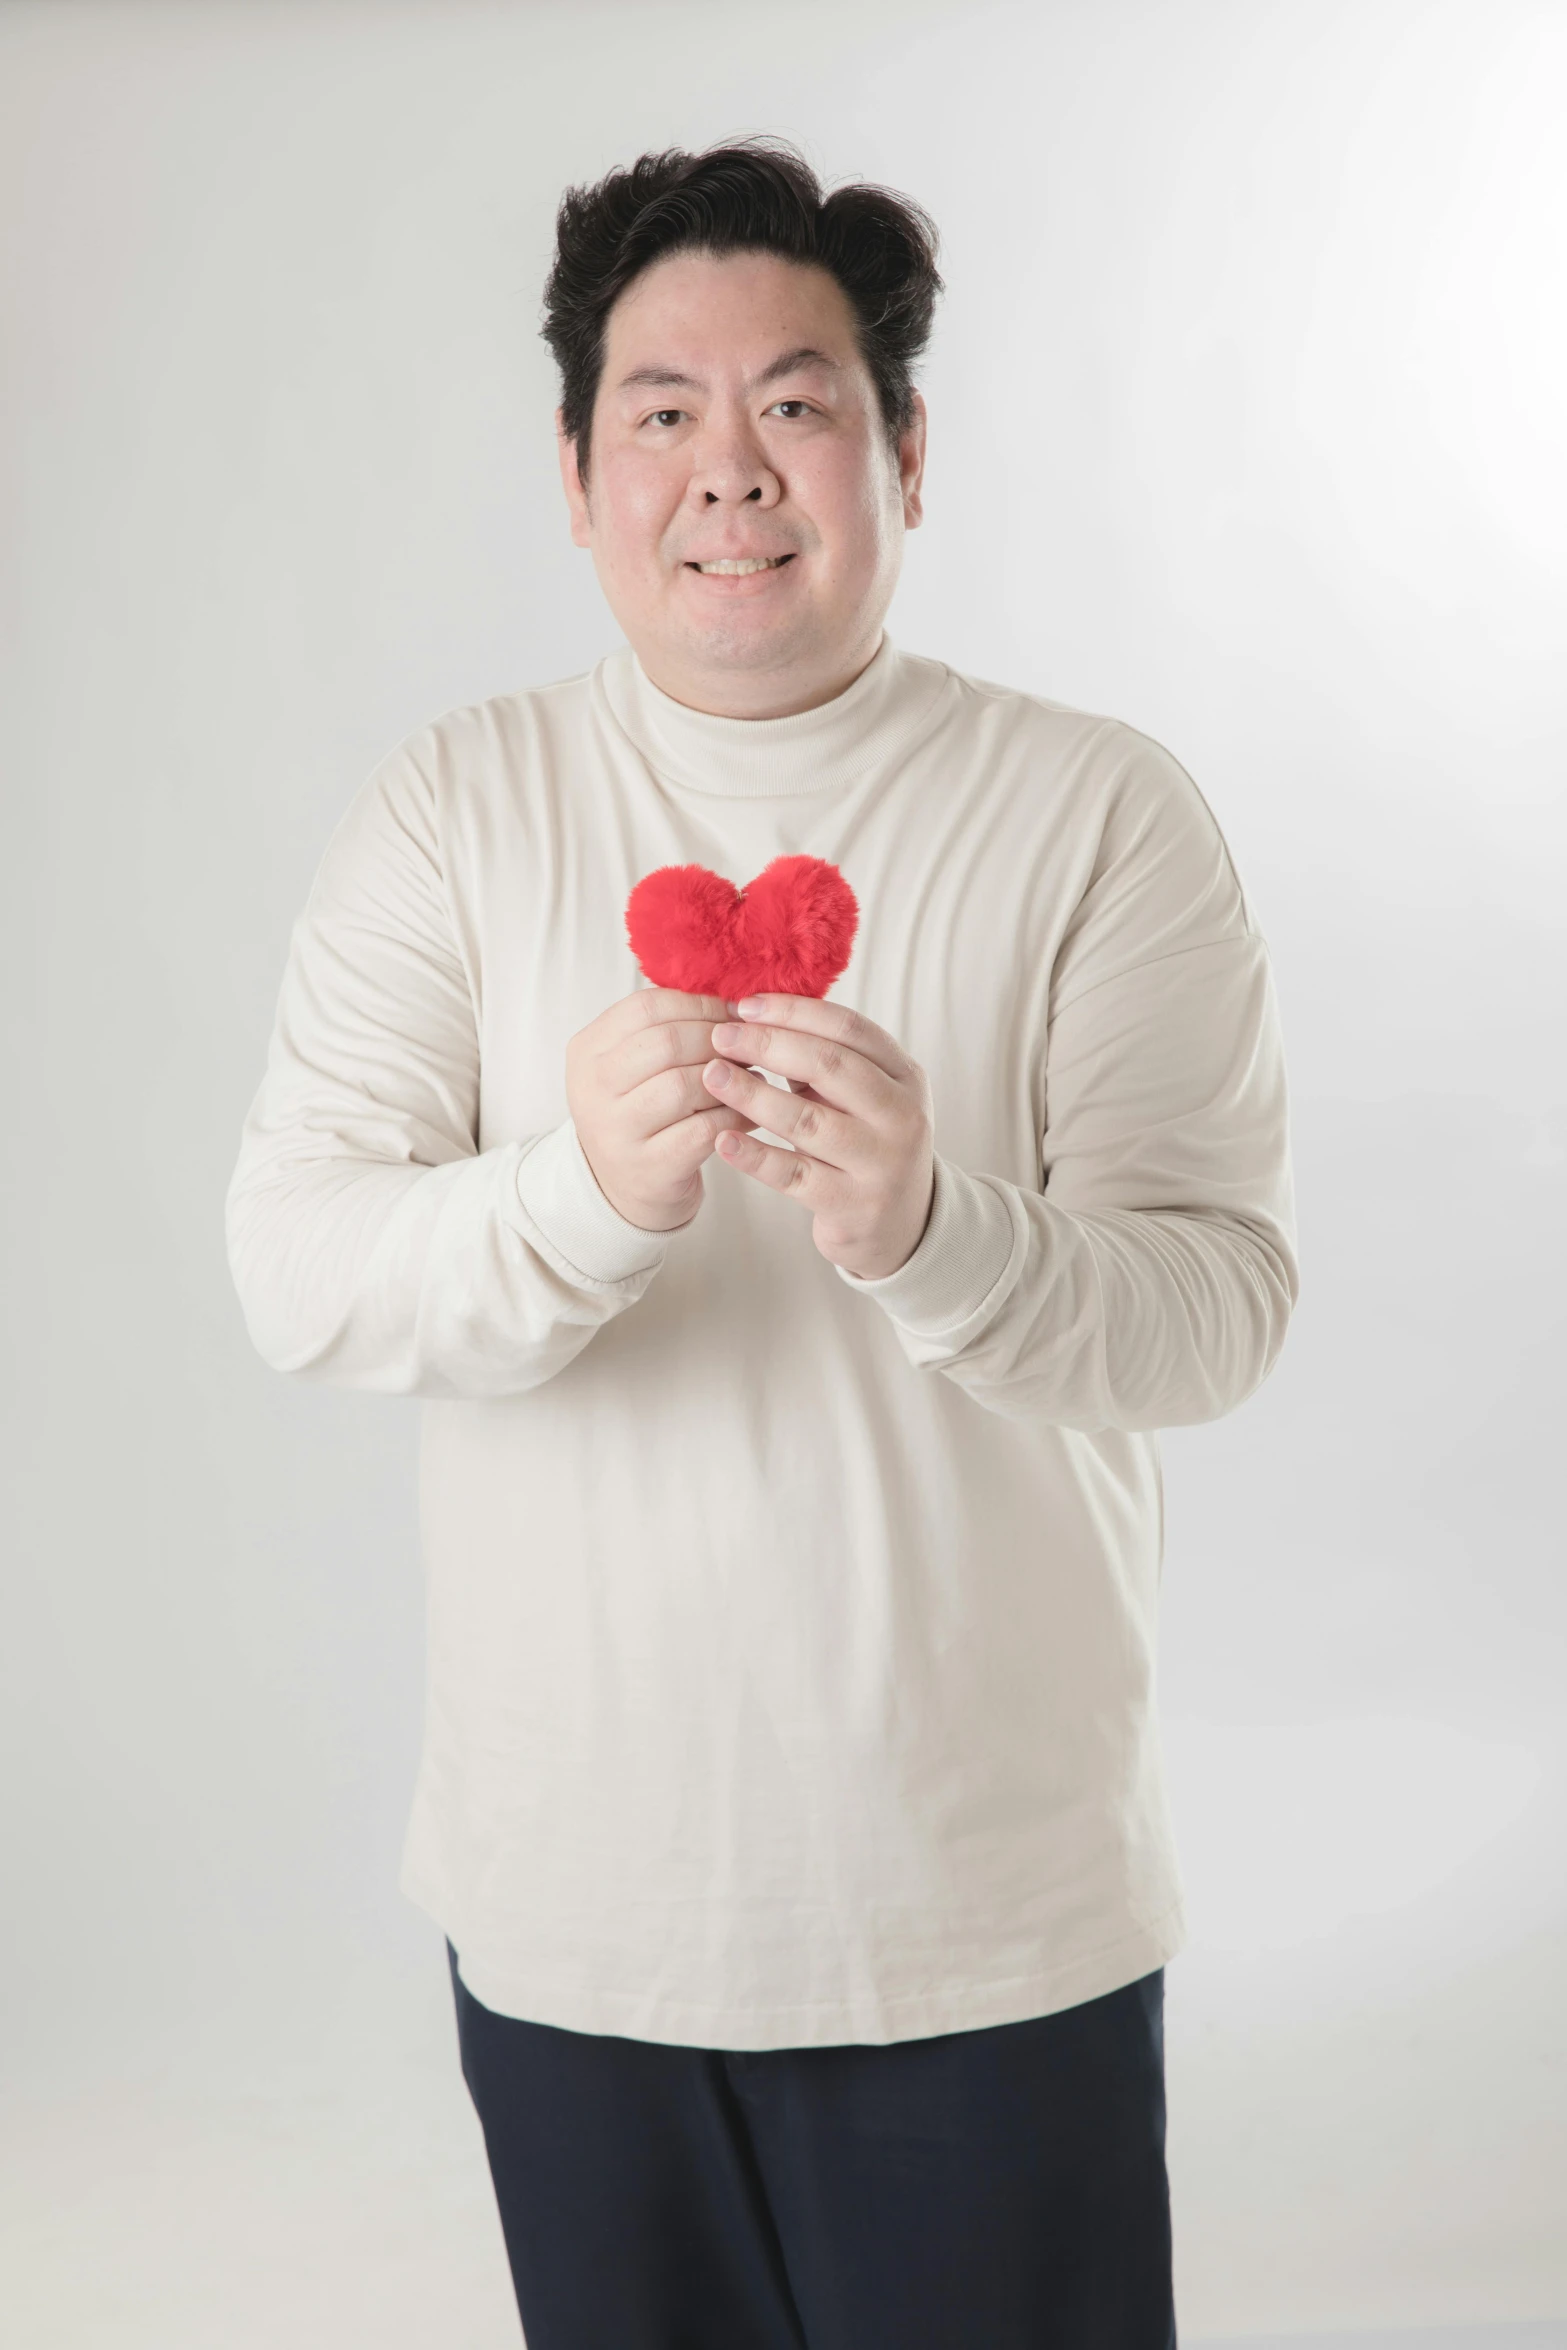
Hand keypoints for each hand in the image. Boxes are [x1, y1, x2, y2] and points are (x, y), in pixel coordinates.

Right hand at [566, 988, 756, 1231]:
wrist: (622, 1189)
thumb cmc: (640, 1114)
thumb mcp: (631, 1066)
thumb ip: (666, 1028)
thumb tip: (733, 1001)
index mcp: (587, 1050)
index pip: (645, 1007)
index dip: (699, 1005)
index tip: (733, 1014)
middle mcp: (592, 1088)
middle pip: (666, 1042)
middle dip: (717, 1039)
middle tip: (748, 1047)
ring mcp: (616, 1131)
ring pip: (686, 1085)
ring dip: (730, 1079)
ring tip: (753, 1079)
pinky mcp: (649, 1167)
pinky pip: (705, 1129)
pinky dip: (735, 1117)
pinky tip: (750, 1114)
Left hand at [701, 995, 935, 1278]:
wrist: (901, 1223)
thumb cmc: (866, 1144)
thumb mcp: (862, 1097)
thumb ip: (823, 1062)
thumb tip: (755, 1016)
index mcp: (905, 1077)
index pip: (849, 1029)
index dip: (794, 1012)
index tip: (747, 1005)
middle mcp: (902, 1116)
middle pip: (831, 1066)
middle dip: (769, 1045)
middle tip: (722, 1035)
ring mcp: (881, 1163)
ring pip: (808, 1120)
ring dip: (752, 1094)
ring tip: (712, 1076)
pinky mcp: (853, 1205)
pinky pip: (794, 1174)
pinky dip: (755, 1155)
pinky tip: (723, 1139)